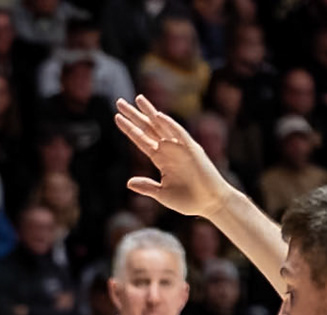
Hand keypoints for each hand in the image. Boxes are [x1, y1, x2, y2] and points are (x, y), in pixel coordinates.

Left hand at [115, 95, 229, 218]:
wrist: (209, 203)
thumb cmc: (188, 200)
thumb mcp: (162, 194)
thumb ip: (147, 187)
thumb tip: (129, 183)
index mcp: (161, 159)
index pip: (141, 140)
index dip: (129, 129)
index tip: (117, 117)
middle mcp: (169, 149)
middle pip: (148, 128)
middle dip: (134, 115)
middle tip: (119, 102)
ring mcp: (180, 147)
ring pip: (162, 125)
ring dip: (150, 112)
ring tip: (138, 99)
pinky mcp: (192, 149)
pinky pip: (179, 134)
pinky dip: (169, 124)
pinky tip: (158, 115)